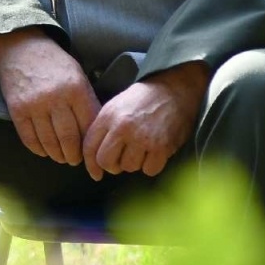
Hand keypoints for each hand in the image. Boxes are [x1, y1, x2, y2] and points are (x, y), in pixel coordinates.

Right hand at [0, 28, 99, 165]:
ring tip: (61, 157)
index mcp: (76, 89)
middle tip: (75, 160)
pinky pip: (29, 138)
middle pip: (69, 139)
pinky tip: (43, 151)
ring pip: (49, 142)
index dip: (91, 145)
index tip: (91, 154)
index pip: (88, 127)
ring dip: (57, 155)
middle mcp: (56, 98)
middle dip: (74, 156)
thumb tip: (95, 131)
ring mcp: (35, 105)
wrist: (20, 47)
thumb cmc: (54, 62)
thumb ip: (86, 100)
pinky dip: (38, 149)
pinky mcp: (17, 109)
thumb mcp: (77, 75)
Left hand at [82, 62, 208, 180]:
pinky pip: (149, 170)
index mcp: (108, 116)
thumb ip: (104, 128)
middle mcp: (122, 128)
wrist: (174, 90)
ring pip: (128, 167)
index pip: (90, 147)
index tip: (96, 173)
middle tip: (121, 160)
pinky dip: (151, 165)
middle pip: (106, 162)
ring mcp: (142, 138)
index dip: (91, 165)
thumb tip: (94, 157)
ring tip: (141, 148)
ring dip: (134, 163)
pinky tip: (153, 152)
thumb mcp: (116, 105)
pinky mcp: (161, 147)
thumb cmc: (143, 99)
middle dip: (113, 166)